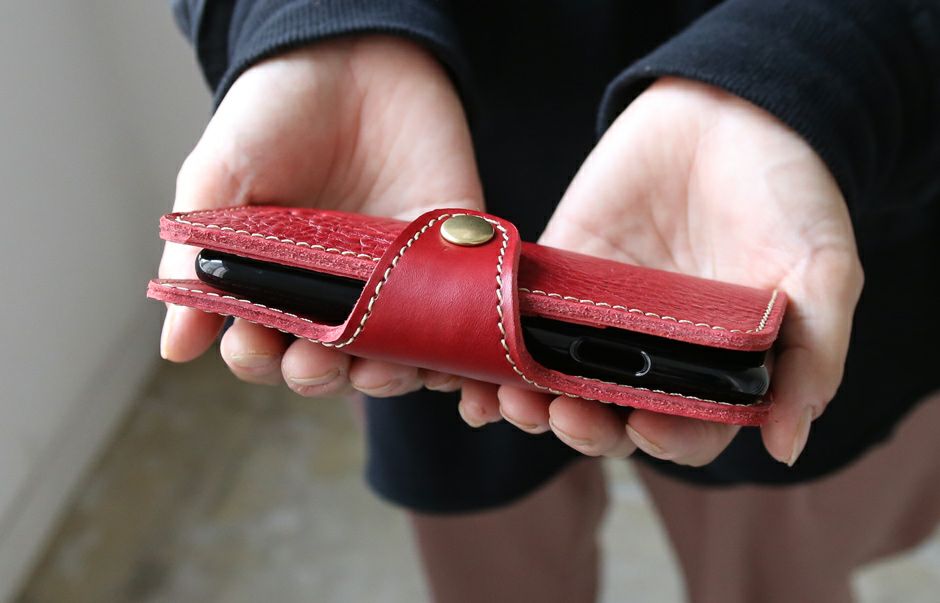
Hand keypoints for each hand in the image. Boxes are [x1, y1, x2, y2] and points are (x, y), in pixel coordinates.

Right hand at [159, 36, 482, 396]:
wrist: (358, 56)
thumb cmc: (279, 110)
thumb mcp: (223, 172)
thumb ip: (199, 255)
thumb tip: (175, 348)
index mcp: (272, 280)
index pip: (261, 347)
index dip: (257, 359)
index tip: (256, 345)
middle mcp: (332, 292)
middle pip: (326, 366)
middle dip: (318, 376)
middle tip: (317, 360)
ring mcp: (392, 283)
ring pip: (392, 356)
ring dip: (385, 376)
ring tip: (380, 366)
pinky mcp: (447, 262)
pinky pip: (454, 321)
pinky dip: (453, 351)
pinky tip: (444, 361)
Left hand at [459, 78, 863, 465]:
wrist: (730, 106)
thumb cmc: (787, 190)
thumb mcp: (822, 269)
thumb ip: (812, 354)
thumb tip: (787, 444)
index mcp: (718, 363)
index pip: (685, 430)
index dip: (662, 440)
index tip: (641, 426)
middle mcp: (655, 349)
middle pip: (611, 414)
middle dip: (583, 426)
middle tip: (561, 415)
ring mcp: (603, 314)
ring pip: (557, 378)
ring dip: (528, 400)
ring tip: (507, 400)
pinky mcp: (559, 272)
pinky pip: (518, 319)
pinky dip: (492, 346)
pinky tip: (472, 362)